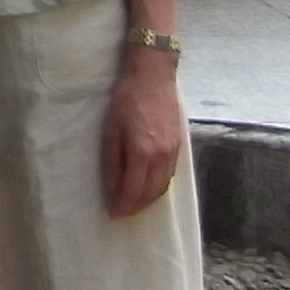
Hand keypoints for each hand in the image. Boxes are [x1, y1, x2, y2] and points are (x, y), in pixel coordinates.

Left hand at [102, 49, 183, 217]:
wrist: (152, 75)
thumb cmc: (126, 99)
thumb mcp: (111, 130)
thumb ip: (112, 162)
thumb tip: (111, 188)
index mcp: (143, 153)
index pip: (133, 190)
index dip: (122, 205)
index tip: (112, 213)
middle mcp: (162, 156)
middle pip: (151, 193)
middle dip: (136, 207)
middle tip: (121, 212)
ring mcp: (173, 151)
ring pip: (163, 186)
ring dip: (148, 199)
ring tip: (134, 203)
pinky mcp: (179, 145)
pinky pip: (170, 175)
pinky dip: (158, 186)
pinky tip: (149, 186)